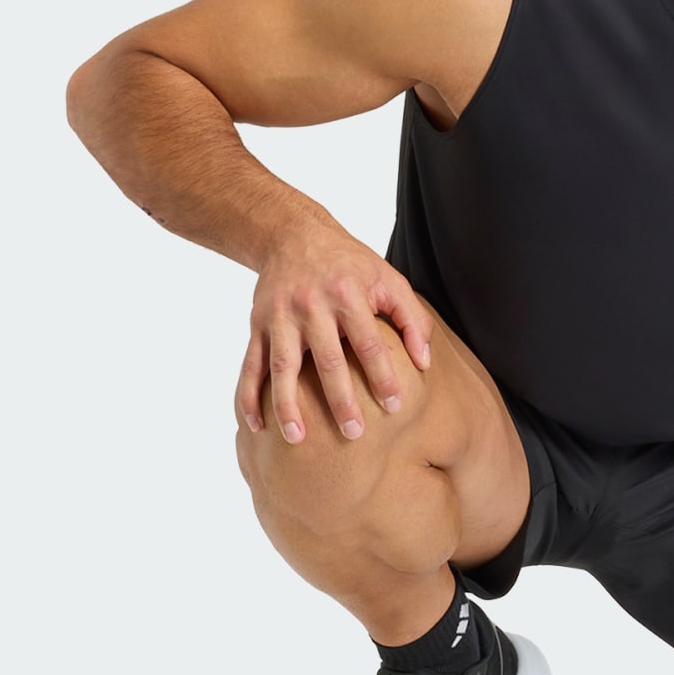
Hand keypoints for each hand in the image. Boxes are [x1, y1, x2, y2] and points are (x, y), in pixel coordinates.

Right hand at [238, 229, 433, 443]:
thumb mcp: (388, 279)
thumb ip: (411, 317)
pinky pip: (250, 366)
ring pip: (282, 368)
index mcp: (347, 295)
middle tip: (354, 433)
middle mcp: (311, 307)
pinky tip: (256, 427)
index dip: (382, 375)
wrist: (293, 235)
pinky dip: (249, 397)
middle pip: (327, 361)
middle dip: (340, 400)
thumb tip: (424, 362)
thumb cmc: (350, 264)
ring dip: (287, 406)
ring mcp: (280, 318)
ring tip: (297, 439)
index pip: (368, 343)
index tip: (394, 406)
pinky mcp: (257, 325)